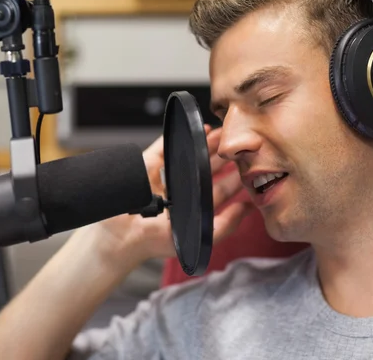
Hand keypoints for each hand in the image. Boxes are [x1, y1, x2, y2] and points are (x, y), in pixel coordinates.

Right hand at [93, 125, 255, 266]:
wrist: (122, 236)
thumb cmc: (155, 241)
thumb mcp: (197, 237)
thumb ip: (224, 226)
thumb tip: (248, 208)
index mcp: (194, 206)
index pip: (220, 189)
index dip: (235, 177)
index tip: (251, 165)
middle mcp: (182, 189)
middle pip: (208, 167)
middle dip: (224, 155)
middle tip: (240, 143)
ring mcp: (165, 174)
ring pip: (190, 154)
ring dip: (206, 143)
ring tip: (222, 133)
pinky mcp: (148, 163)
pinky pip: (165, 146)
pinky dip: (179, 136)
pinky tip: (196, 130)